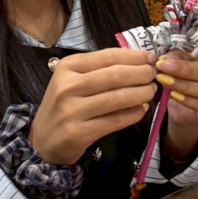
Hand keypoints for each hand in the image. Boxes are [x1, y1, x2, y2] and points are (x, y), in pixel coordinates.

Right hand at [30, 49, 157, 164]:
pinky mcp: (79, 132)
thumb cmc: (63, 106)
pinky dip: (133, 114)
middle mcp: (68, 86)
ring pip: (118, 98)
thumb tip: (139, 62)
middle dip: (141, 74)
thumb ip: (100, 70)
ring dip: (141, 94)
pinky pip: (114, 120)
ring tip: (151, 92)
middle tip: (154, 76)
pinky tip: (141, 110)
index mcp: (68, 67)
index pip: (108, 57)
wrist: (43, 141)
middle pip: (115, 76)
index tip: (151, 59)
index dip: (134, 57)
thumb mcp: (73, 81)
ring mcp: (73, 110)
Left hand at [156, 41, 197, 132]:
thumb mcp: (185, 62)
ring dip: (184, 86)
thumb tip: (167, 58)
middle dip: (185, 70)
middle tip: (163, 69)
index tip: (168, 58)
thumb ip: (180, 57)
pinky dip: (189, 101)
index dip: (191, 54)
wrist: (191, 106)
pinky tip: (175, 95)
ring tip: (165, 81)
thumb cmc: (192, 77)